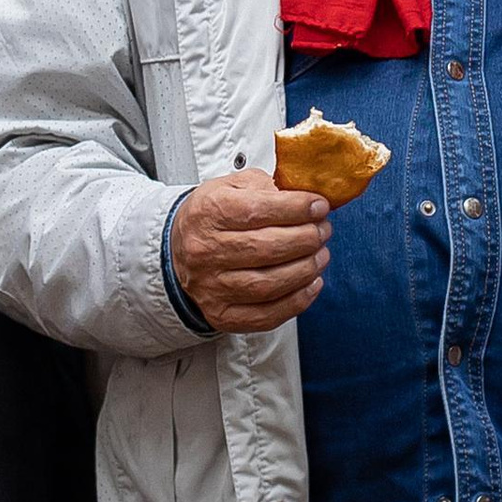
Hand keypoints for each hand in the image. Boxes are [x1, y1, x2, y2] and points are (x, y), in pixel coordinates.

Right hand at [168, 167, 332, 334]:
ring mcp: (212, 286)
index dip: (296, 209)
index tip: (319, 206)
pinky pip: (266, 315)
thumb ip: (267, 188)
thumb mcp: (231, 187)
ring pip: (269, 284)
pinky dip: (297, 301)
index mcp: (208, 213)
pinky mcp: (222, 314)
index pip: (257, 210)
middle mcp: (206, 251)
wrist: (178, 249)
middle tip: (323, 230)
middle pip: (267, 248)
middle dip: (306, 238)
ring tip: (320, 255)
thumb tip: (306, 200)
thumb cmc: (212, 217)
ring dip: (306, 269)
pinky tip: (311, 283)